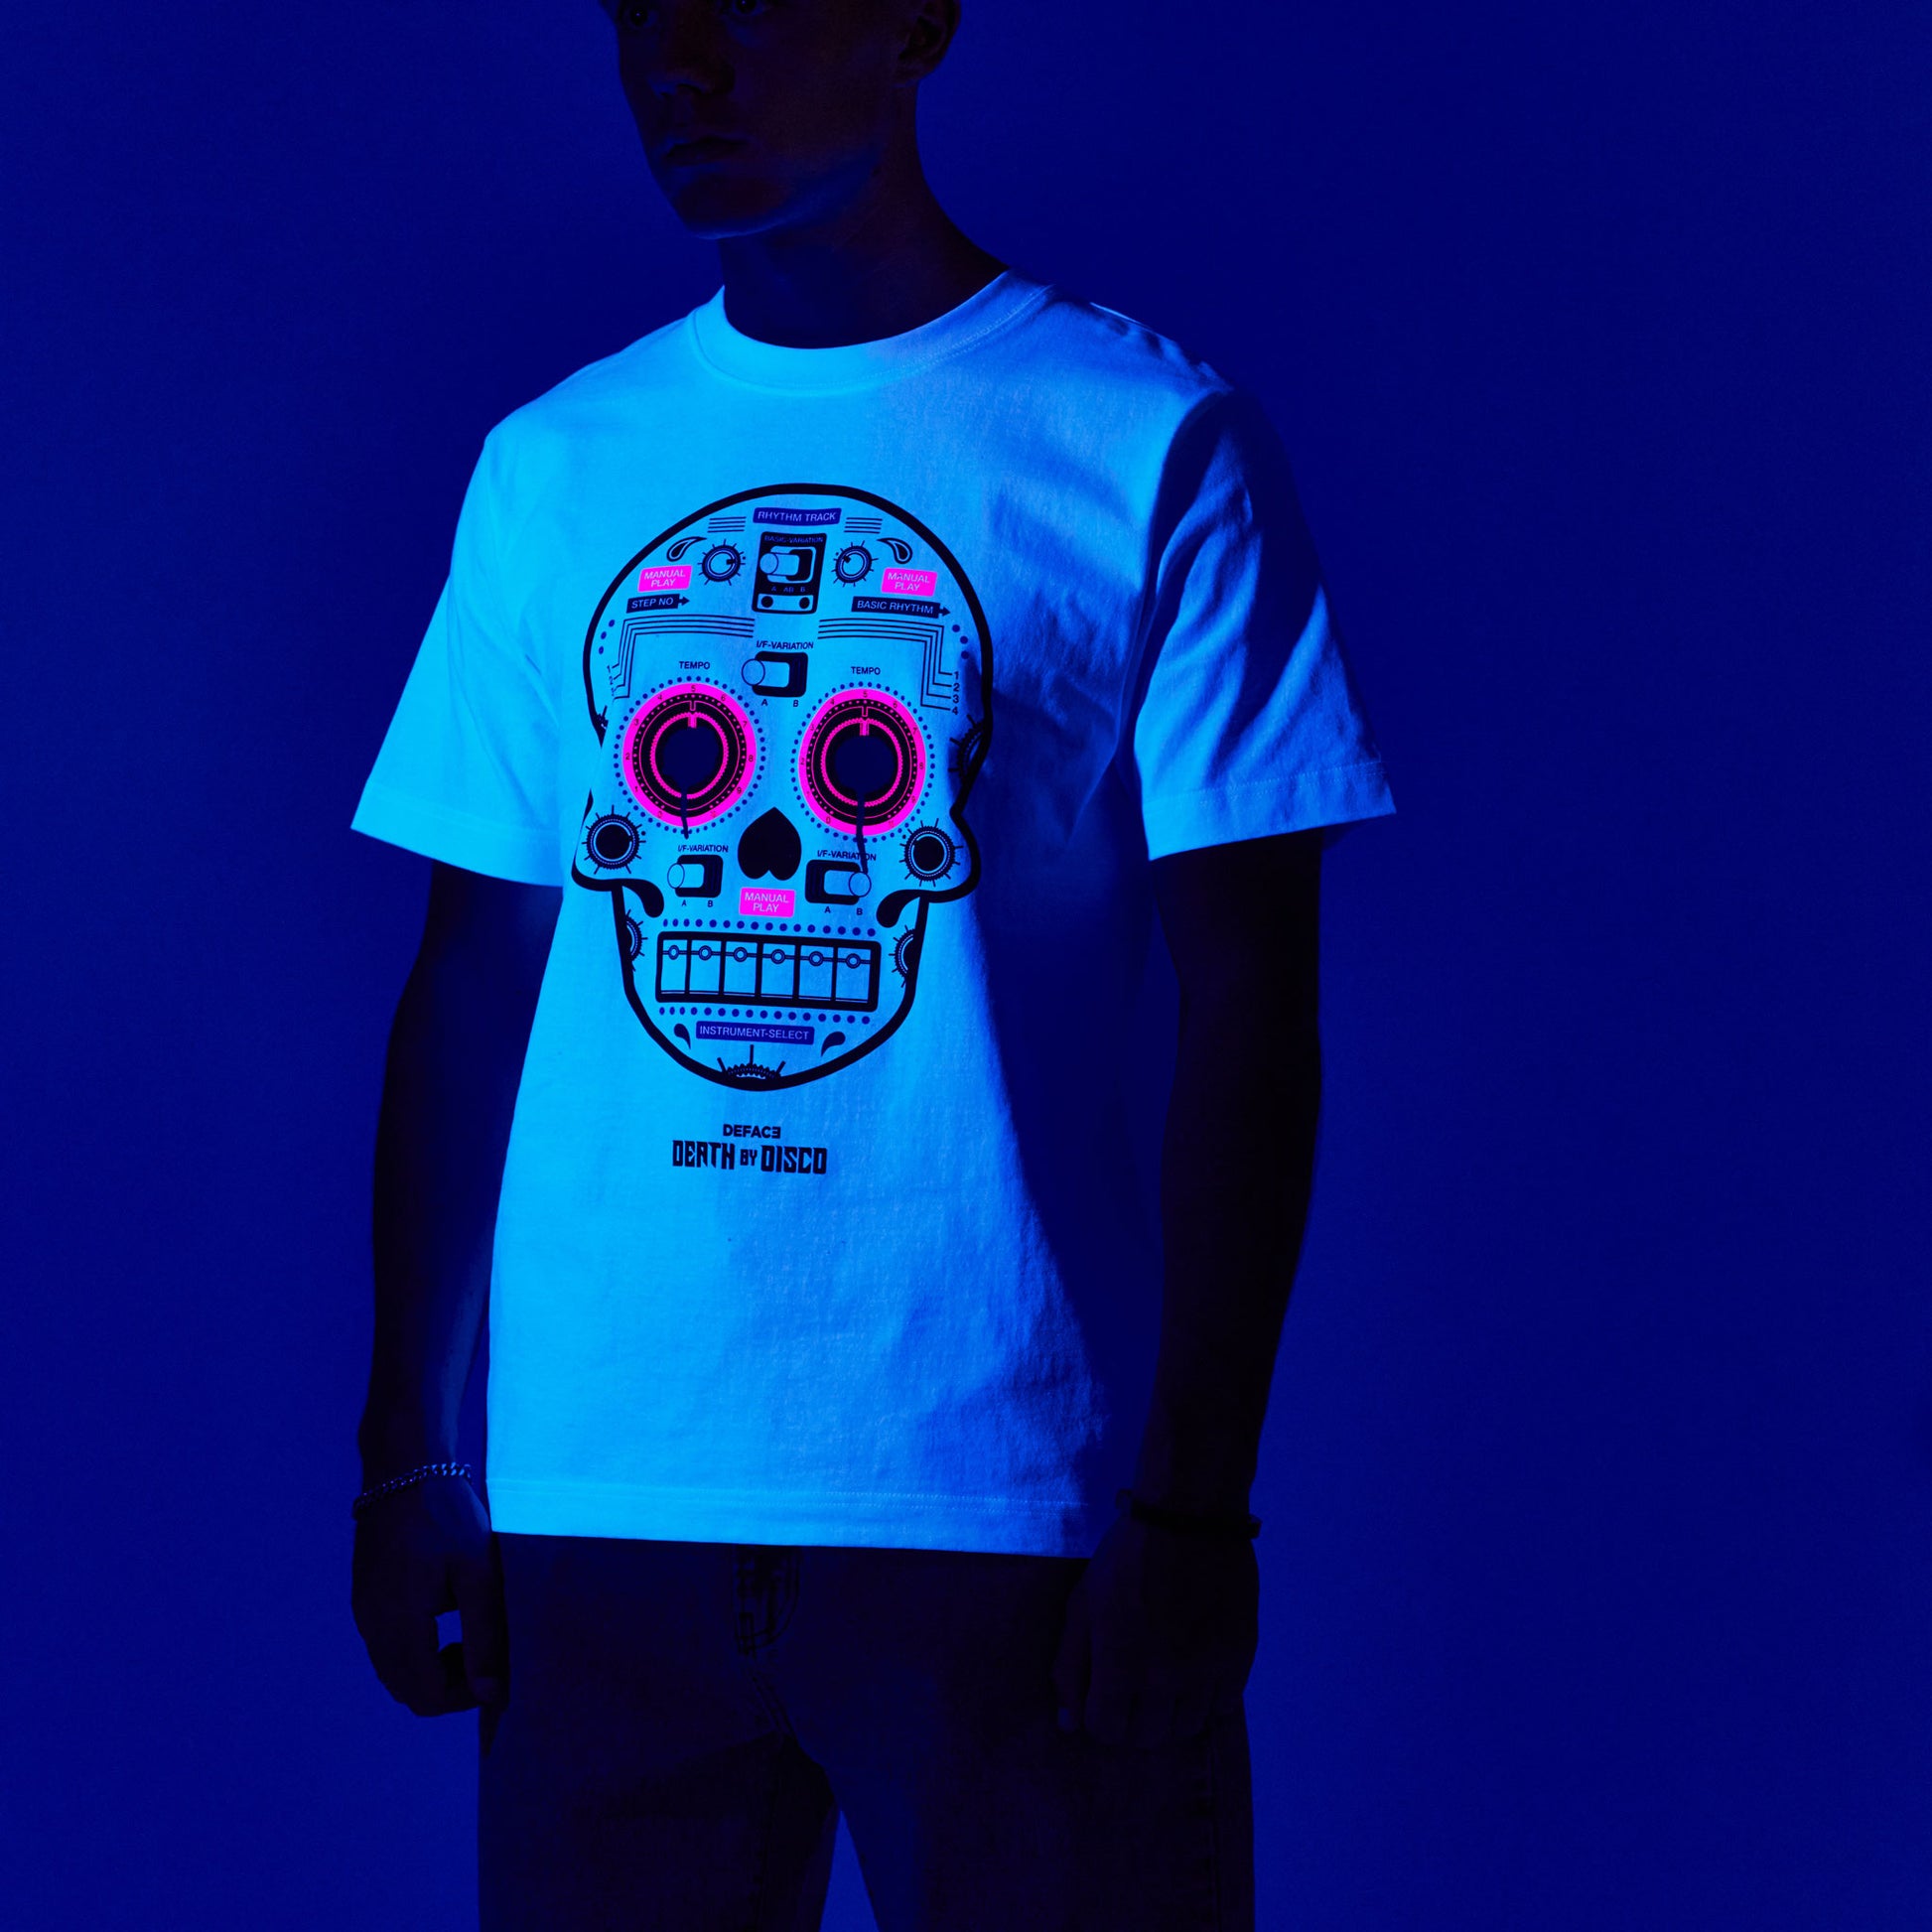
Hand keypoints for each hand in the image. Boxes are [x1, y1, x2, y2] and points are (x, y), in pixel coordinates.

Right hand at [351, 1474, 505, 1715]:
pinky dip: (417, 1650)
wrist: (406, 1468)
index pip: (426, 1696)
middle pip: (408, 1690)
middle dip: (449, 1685)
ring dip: (432, 1669)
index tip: (495, 1667)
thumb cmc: (449, 1516)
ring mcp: (365, 1612)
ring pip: (396, 1671)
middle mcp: (373, 1626)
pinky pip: (388, 1646)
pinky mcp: (366, 1598)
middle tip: (483, 1650)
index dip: (465, 1695)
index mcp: (398, 1624)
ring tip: (468, 1633)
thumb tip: (491, 1694)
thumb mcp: (479, 1573)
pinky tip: (446, 1615)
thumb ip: (485, 1636)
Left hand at [1052, 1514, 1258, 1747]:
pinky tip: (1197, 1667)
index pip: (1108, 1730)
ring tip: (1169, 1679)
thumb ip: (1070, 1666)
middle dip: (1137, 1718)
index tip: (1107, 1695)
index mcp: (1119, 1665)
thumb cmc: (1125, 1558)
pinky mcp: (1239, 1656)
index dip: (1102, 1716)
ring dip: (1175, 1711)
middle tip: (1138, 1688)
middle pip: (1150, 1736)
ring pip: (1190, 1726)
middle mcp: (1164, 1678)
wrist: (1188, 1518)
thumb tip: (1068, 1725)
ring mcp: (1206, 1670)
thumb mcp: (1083, 1603)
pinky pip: (1225, 1705)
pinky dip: (1209, 1696)